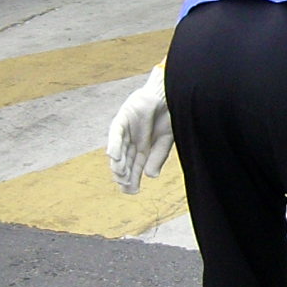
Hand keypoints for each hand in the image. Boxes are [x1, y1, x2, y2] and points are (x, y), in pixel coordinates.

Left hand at [106, 64, 173, 193]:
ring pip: (119, 150)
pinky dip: (115, 144)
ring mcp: (126, 131)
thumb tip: (151, 177)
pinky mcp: (123, 118)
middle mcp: (132, 142)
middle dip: (124, 174)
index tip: (132, 191)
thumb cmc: (169, 116)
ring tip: (120, 174)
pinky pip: (116, 133)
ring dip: (118, 163)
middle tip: (125, 185)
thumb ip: (158, 157)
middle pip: (125, 162)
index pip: (134, 168)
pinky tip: (115, 157)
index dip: (132, 179)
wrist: (171, 95)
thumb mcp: (166, 141)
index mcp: (143, 149)